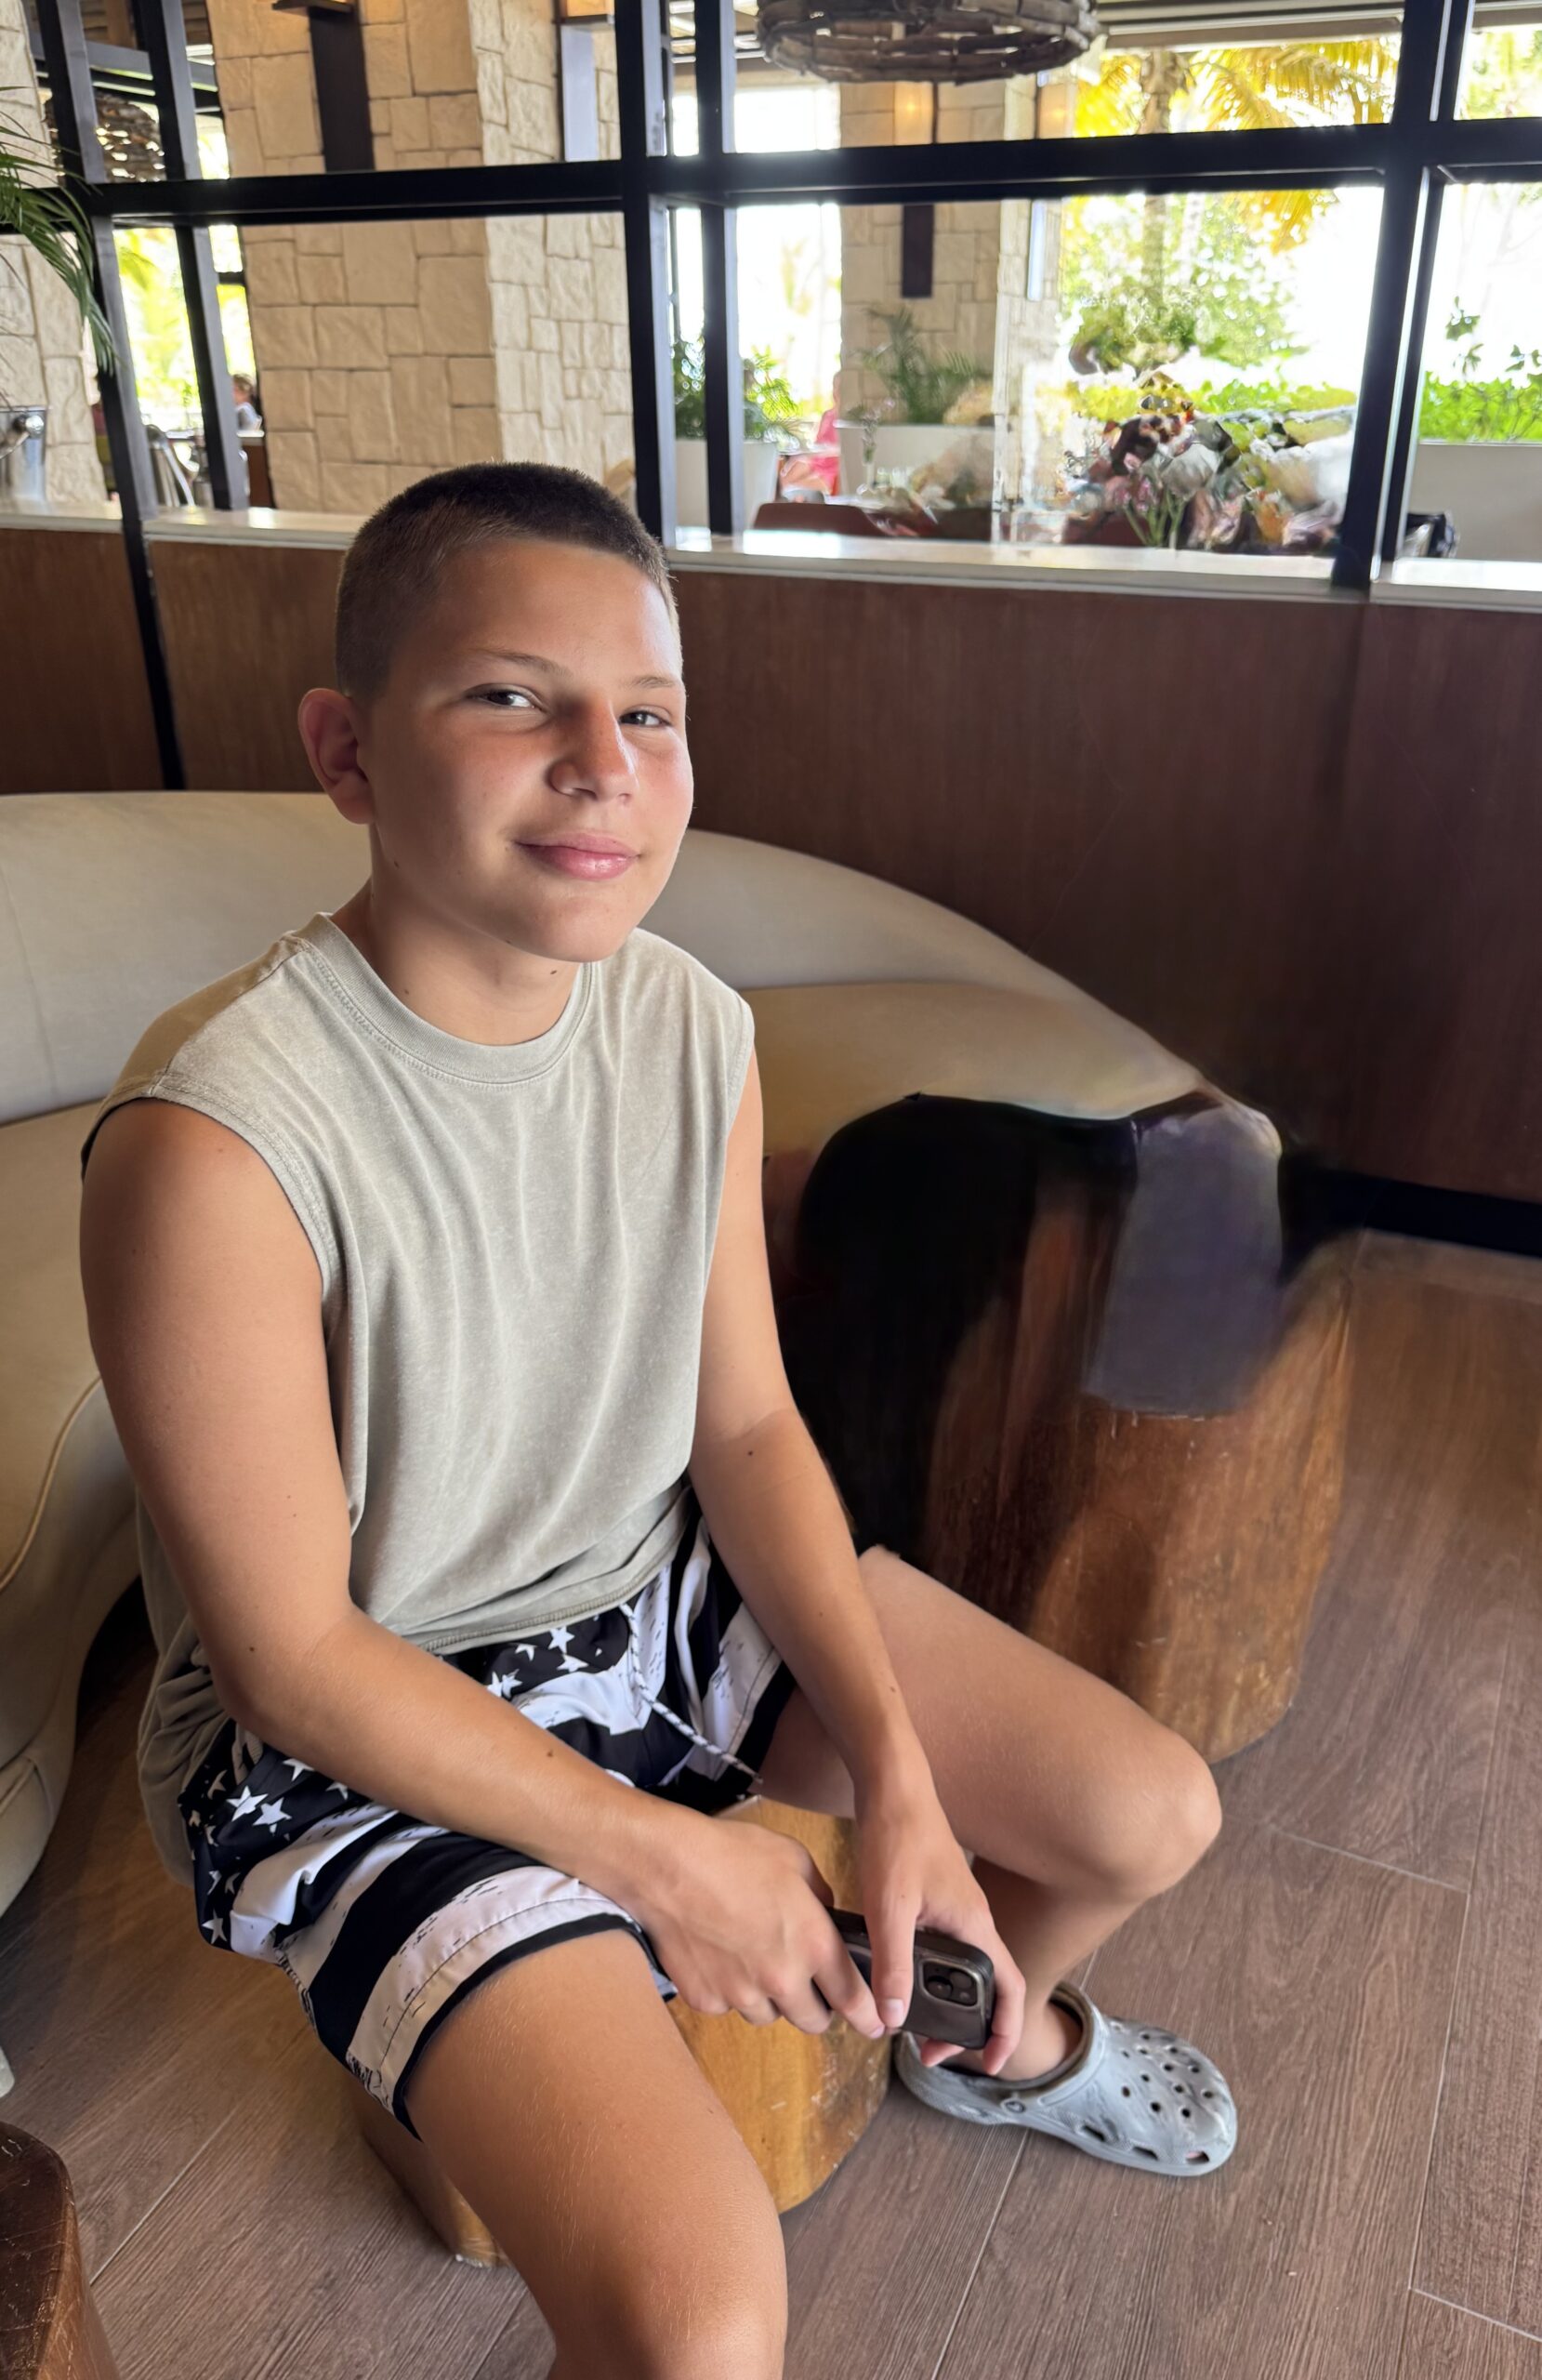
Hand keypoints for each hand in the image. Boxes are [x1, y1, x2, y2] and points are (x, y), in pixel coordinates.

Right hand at [628, 1805, 889, 2041]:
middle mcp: (782, 1979)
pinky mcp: (705, 2000)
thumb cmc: (732, 1854)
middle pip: (813, 2021)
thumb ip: (821, 1897)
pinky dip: (728, 1989)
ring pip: (769, 2015)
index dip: (869, 2016)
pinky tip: (718, 1953)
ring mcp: (741, 1994)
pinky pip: (728, 2006)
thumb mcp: (794, 1860)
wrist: (668, 1866)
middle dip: (815, 2006)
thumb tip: (826, 1916)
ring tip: (751, 1956)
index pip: (855, 1998)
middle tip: (805, 1983)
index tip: (875, 2025)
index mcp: (814, 1944)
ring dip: (770, 1997)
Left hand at [852, 1760, 1027, 2078]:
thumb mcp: (889, 1907)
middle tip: (928, 2051)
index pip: (1009, 1989)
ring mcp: (958, 1909)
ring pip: (967, 1970)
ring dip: (948, 2003)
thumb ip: (891, 1964)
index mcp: (975, 1926)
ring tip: (912, 2024)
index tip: (985, 2065)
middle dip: (966, 2028)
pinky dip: (934, 1976)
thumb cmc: (897, 1838)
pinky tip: (899, 1978)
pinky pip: (948, 1950)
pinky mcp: (939, 1899)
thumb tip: (893, 2021)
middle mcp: (975, 1920)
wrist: (893, 1786)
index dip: (1005, 2032)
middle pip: (989, 1987)